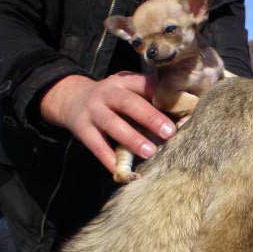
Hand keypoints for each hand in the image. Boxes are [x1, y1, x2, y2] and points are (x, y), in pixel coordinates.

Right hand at [40, 73, 176, 173]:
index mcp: (123, 82)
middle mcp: (107, 94)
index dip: (160, 94)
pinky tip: (121, 169)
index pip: (143, 84)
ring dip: (132, 139)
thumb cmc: (112, 97)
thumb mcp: (126, 88)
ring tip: (150, 152)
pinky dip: (109, 159)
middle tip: (169, 132)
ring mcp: (93, 111)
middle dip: (150, 118)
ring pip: (113, 125)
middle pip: (129, 104)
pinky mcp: (82, 129)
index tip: (181, 106)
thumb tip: (182, 110)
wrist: (70, 98)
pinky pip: (96, 146)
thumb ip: (148, 96)